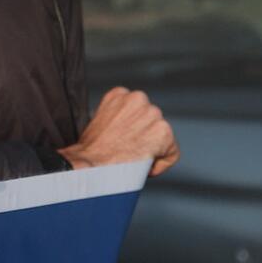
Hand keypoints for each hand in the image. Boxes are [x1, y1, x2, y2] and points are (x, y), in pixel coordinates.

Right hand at [59, 86, 180, 175]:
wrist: (91, 164)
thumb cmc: (90, 152)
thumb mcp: (98, 124)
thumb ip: (117, 120)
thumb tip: (128, 131)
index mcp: (119, 94)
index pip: (138, 112)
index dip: (132, 131)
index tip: (122, 142)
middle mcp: (138, 98)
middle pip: (152, 122)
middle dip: (144, 139)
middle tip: (127, 153)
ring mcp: (153, 114)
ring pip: (162, 138)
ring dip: (152, 151)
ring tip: (132, 159)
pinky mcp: (164, 132)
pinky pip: (171, 154)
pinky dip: (160, 165)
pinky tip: (144, 168)